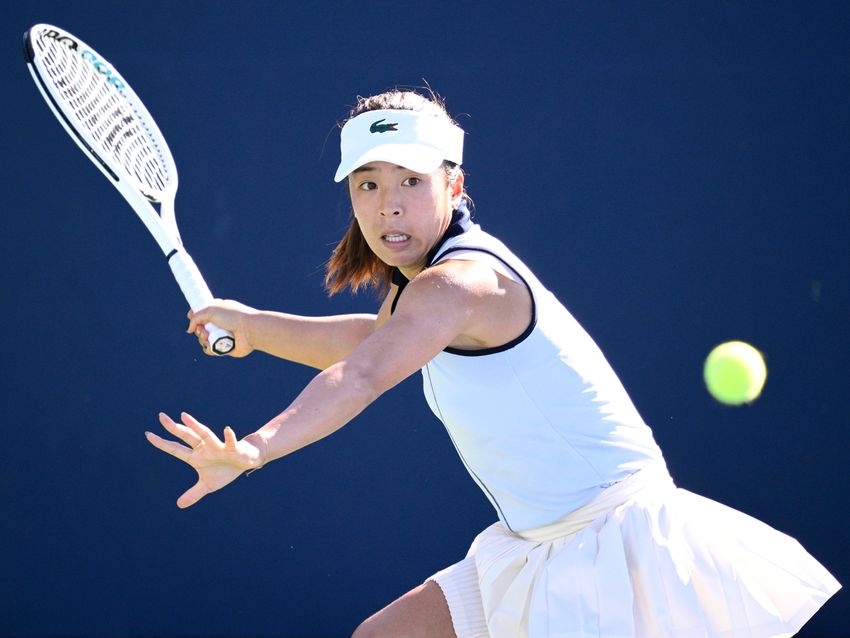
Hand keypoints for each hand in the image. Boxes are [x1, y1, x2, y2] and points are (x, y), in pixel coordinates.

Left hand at [146, 412, 264, 507]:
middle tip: (161, 416)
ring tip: (184, 416)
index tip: (148, 434)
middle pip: (186, 436)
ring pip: (204, 434)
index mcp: (196, 456)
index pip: (175, 449)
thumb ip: (194, 494)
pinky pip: (230, 442)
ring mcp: (217, 446)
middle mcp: (204, 448)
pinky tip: (226, 430)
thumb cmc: (225, 470)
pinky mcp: (232, 448)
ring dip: (195, 426)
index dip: (162, 443)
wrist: (246, 461)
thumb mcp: (208, 485)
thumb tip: (179, 505)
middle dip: (174, 427)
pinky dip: (229, 437)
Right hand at [188, 299, 256, 357]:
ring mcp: (221, 336)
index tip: (190, 316)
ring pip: (204, 339)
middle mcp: (219, 324)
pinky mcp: (224, 347)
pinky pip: (210, 350)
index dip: (194, 316)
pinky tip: (211, 344)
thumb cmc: (233, 316)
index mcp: (218, 312)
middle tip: (203, 329)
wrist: (249, 329)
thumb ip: (197, 317)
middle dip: (198, 329)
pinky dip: (208, 348)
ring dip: (202, 338)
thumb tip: (189, 329)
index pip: (202, 314)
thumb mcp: (211, 309)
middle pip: (200, 328)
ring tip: (208, 336)